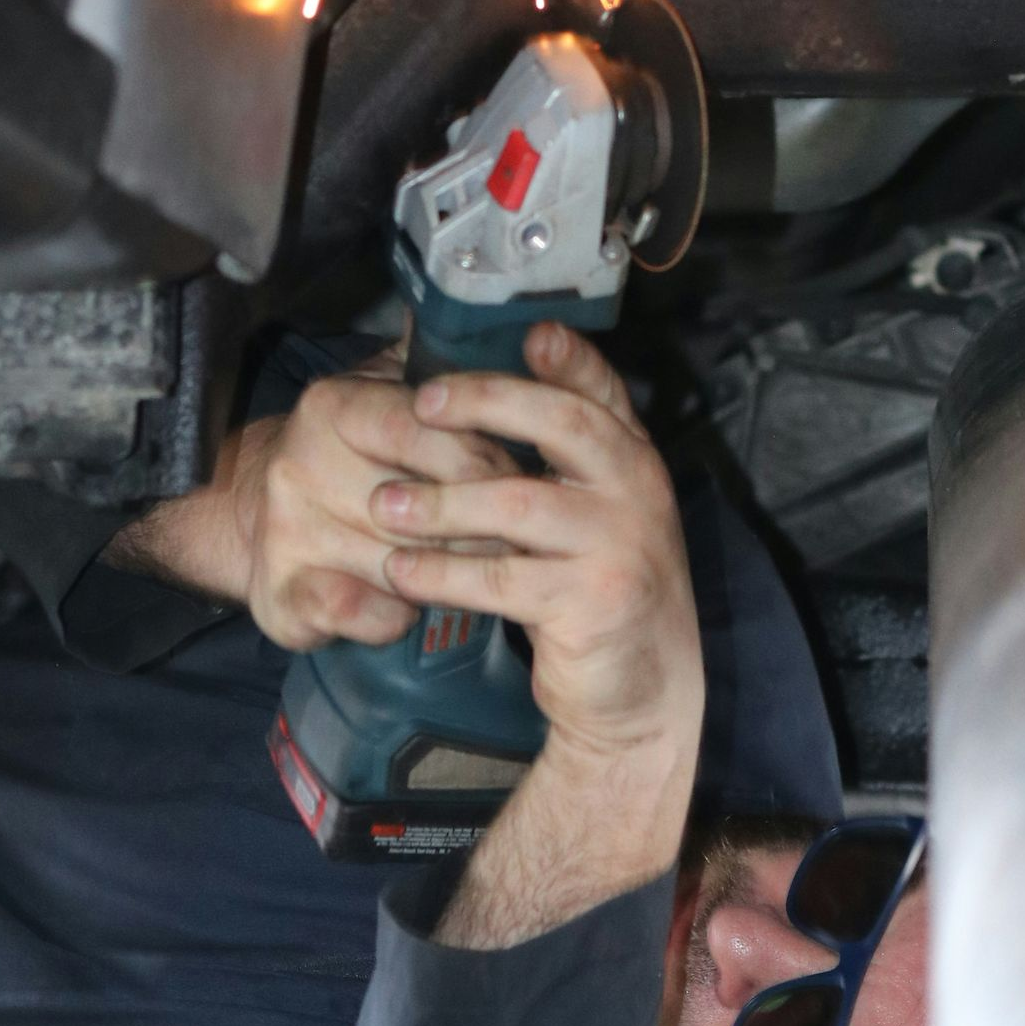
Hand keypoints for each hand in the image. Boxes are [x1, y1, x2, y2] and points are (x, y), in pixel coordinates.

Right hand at [106, 354, 511, 650]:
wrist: (253, 514)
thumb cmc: (348, 451)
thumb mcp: (382, 389)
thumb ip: (434, 360)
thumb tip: (502, 320)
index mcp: (332, 406)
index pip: (420, 427)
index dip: (480, 455)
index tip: (518, 474)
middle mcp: (299, 466)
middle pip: (419, 503)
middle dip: (478, 523)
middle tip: (514, 534)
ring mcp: (287, 532)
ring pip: (400, 564)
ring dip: (447, 574)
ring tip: (473, 570)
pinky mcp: (281, 594)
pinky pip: (362, 614)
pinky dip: (396, 616)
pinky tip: (410, 605)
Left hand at [373, 324, 704, 775]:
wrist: (642, 692)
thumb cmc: (596, 589)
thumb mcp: (592, 515)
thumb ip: (558, 462)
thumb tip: (480, 394)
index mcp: (634, 460)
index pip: (603, 390)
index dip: (567, 356)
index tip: (525, 333)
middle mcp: (639, 489)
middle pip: (562, 422)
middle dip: (485, 403)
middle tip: (417, 405)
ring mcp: (623, 544)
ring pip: (517, 503)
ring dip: (440, 503)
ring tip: (383, 506)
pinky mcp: (596, 602)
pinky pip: (501, 578)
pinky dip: (443, 573)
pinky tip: (402, 571)